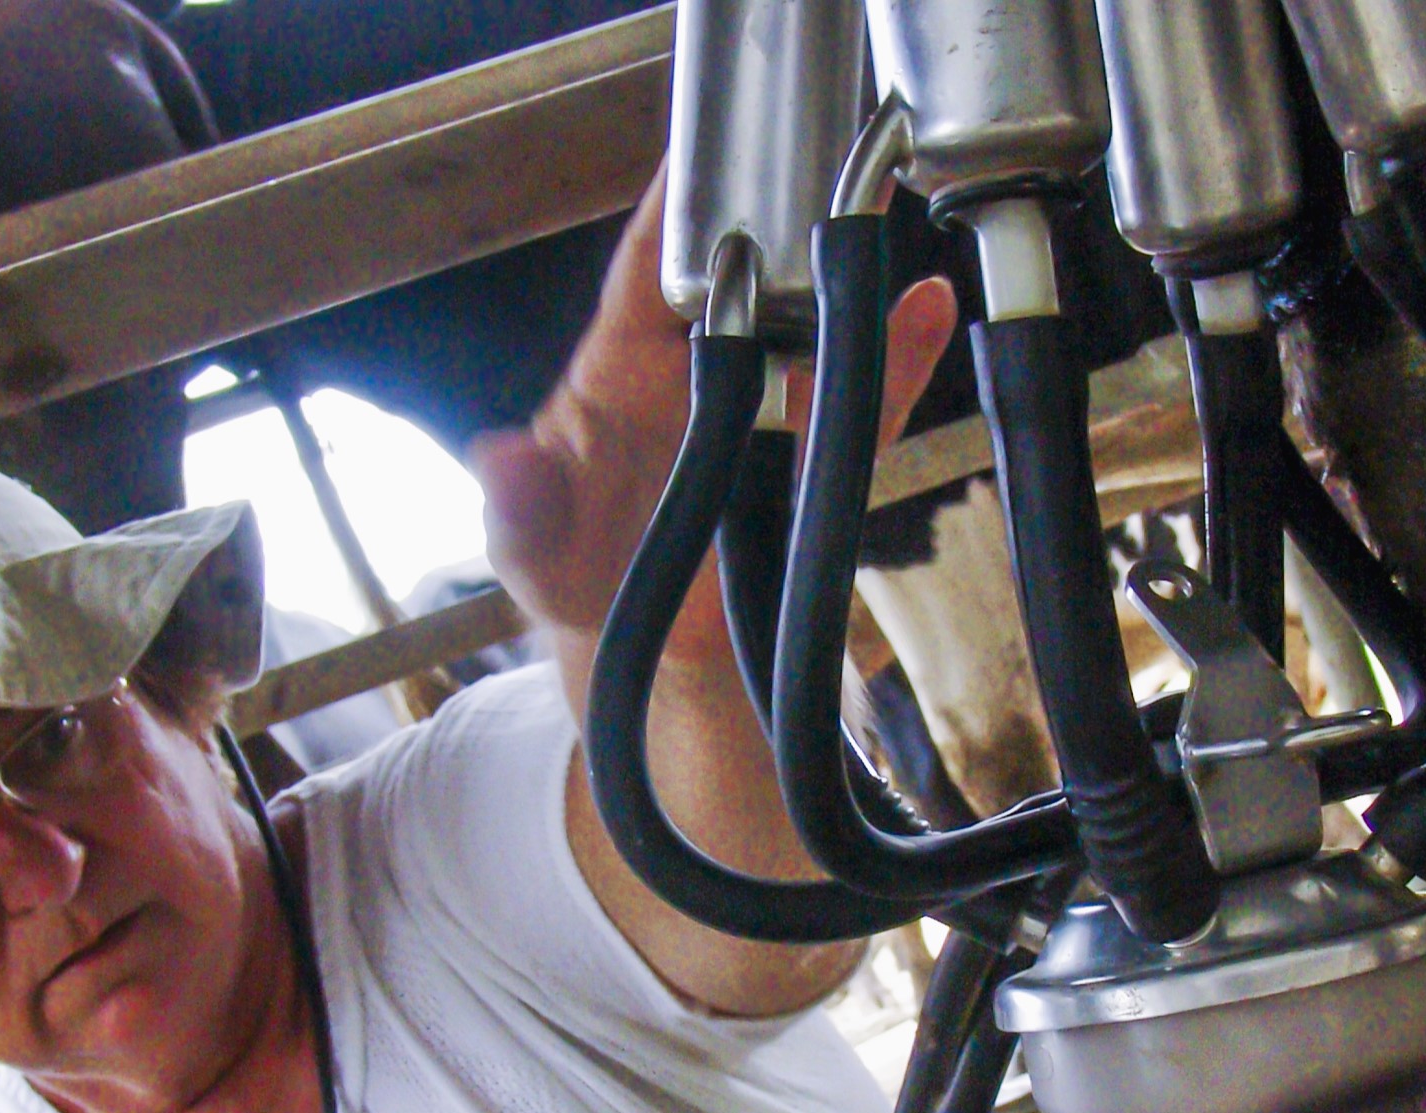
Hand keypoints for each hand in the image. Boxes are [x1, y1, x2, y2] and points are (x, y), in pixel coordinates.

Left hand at [471, 162, 957, 670]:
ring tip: (873, 211)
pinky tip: (924, 312)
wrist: (646, 654)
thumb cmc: (577, 576)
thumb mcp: (528, 549)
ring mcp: (763, 414)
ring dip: (844, 272)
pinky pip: (864, 405)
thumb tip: (501, 462)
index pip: (651, 265)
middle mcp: (699, 374)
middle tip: (807, 166)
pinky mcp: (812, 464)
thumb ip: (516, 508)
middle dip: (776, 218)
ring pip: (812, 325)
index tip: (701, 145)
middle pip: (744, 273)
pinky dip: (898, 357)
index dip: (676, 202)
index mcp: (623, 368)